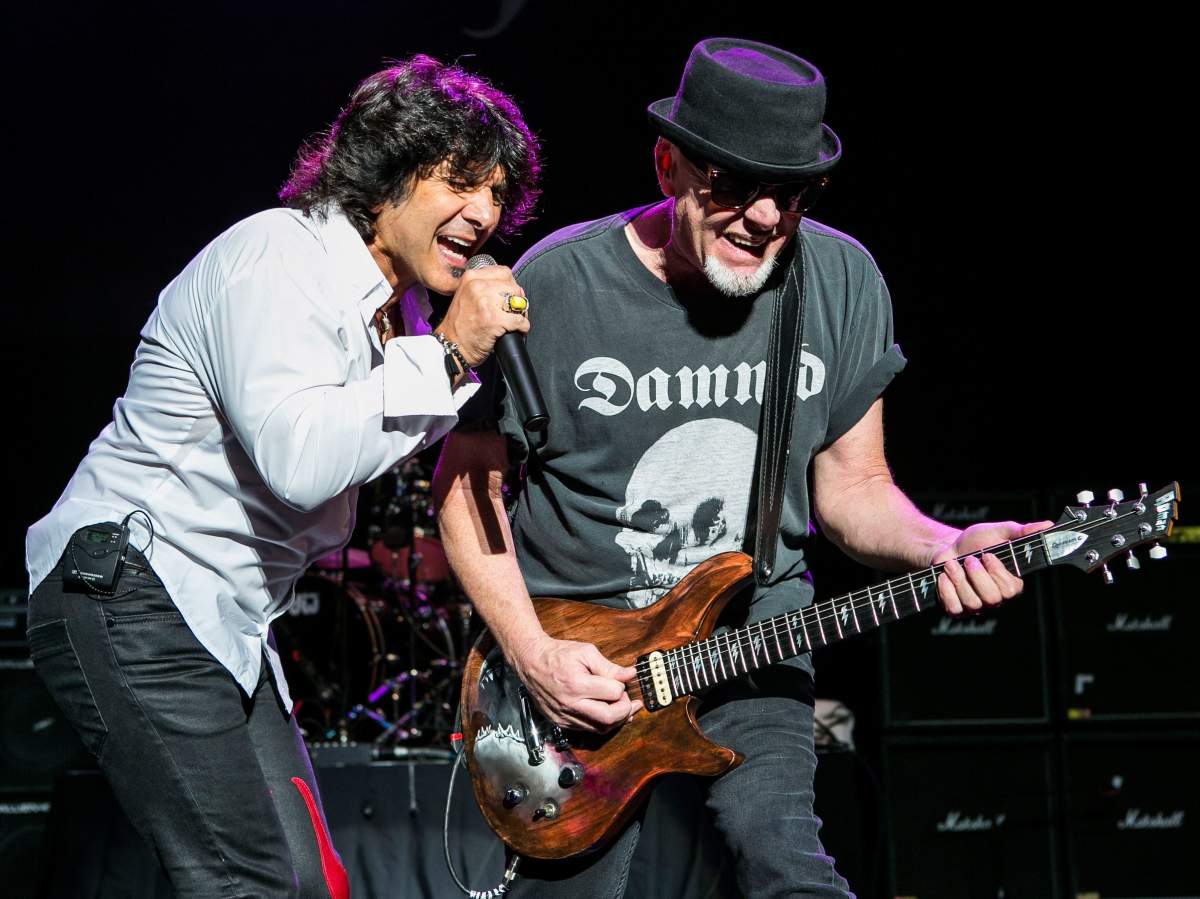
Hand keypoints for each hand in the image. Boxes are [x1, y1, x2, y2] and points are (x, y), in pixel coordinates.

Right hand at [436, 265, 529, 366]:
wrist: (452, 345)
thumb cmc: (460, 324)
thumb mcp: (466, 295)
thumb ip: (485, 286)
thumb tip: (513, 288)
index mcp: (471, 277)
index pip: (504, 272)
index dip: (510, 286)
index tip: (508, 297)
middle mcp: (478, 286)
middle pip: (513, 287)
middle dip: (517, 301)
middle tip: (511, 312)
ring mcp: (486, 302)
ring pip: (518, 302)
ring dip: (520, 314)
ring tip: (513, 322)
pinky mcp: (494, 320)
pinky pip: (520, 320)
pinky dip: (522, 328)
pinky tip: (515, 331)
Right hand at [509, 634, 641, 732]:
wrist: (530, 662)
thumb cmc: (558, 654)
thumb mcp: (586, 652)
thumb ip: (609, 667)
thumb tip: (630, 675)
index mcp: (576, 684)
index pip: (613, 693)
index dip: (622, 687)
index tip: (621, 682)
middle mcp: (570, 704)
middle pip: (608, 718)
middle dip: (625, 710)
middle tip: (629, 700)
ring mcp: (564, 716)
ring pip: (599, 729)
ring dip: (616, 720)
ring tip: (624, 709)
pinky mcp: (560, 722)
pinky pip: (587, 729)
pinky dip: (600, 723)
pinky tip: (607, 713)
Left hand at [931, 520, 1051, 615]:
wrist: (947, 547)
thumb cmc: (977, 541)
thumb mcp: (1000, 531)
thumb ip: (1022, 531)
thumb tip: (1048, 525)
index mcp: (1011, 583)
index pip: (1011, 590)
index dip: (996, 573)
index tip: (987, 555)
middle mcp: (996, 598)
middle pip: (992, 599)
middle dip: (976, 576)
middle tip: (969, 559)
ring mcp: (977, 607)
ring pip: (972, 603)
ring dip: (958, 579)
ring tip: (952, 564)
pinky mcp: (958, 610)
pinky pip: (954, 609)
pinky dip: (946, 590)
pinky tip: (944, 577)